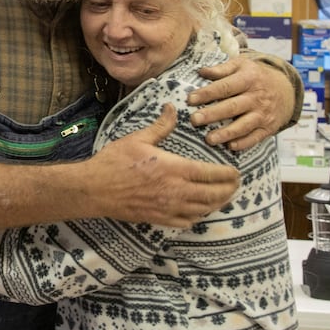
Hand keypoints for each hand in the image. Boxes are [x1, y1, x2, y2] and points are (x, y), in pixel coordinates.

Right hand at [90, 105, 240, 226]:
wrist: (94, 189)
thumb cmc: (115, 162)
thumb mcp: (138, 138)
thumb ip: (161, 126)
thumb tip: (171, 108)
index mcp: (173, 169)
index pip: (211, 174)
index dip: (227, 175)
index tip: (236, 172)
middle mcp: (175, 191)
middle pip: (213, 195)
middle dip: (228, 190)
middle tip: (236, 185)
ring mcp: (168, 208)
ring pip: (203, 210)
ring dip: (217, 204)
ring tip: (224, 197)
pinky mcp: (159, 219)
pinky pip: (187, 221)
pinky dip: (198, 216)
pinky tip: (199, 211)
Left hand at [189, 56, 295, 149]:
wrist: (286, 89)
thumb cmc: (255, 76)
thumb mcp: (242, 65)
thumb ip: (222, 69)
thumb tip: (201, 71)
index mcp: (248, 79)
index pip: (225, 87)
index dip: (207, 93)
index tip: (190, 99)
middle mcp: (257, 97)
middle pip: (233, 107)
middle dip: (213, 114)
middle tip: (194, 120)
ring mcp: (263, 114)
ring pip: (244, 125)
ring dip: (226, 133)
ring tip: (209, 139)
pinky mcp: (268, 127)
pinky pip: (255, 137)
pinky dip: (243, 143)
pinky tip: (230, 147)